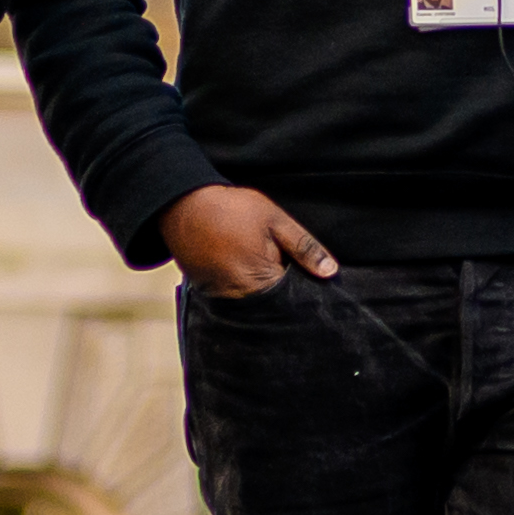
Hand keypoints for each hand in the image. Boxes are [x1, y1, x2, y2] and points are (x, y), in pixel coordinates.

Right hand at [163, 185, 338, 296]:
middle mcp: (241, 299)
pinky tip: (248, 271)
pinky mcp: (211, 295)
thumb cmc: (231, 210)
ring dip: (267, 294)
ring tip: (265, 270)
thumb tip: (330, 271)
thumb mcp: (274, 220)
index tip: (313, 283)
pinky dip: (247, 291)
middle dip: (287, 296)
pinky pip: (238, 301)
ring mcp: (224, 300)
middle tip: (286, 271)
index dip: (306, 291)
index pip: (294, 299)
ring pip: (257, 306)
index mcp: (262, 281)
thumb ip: (303, 247)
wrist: (183, 206)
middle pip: (276, 308)